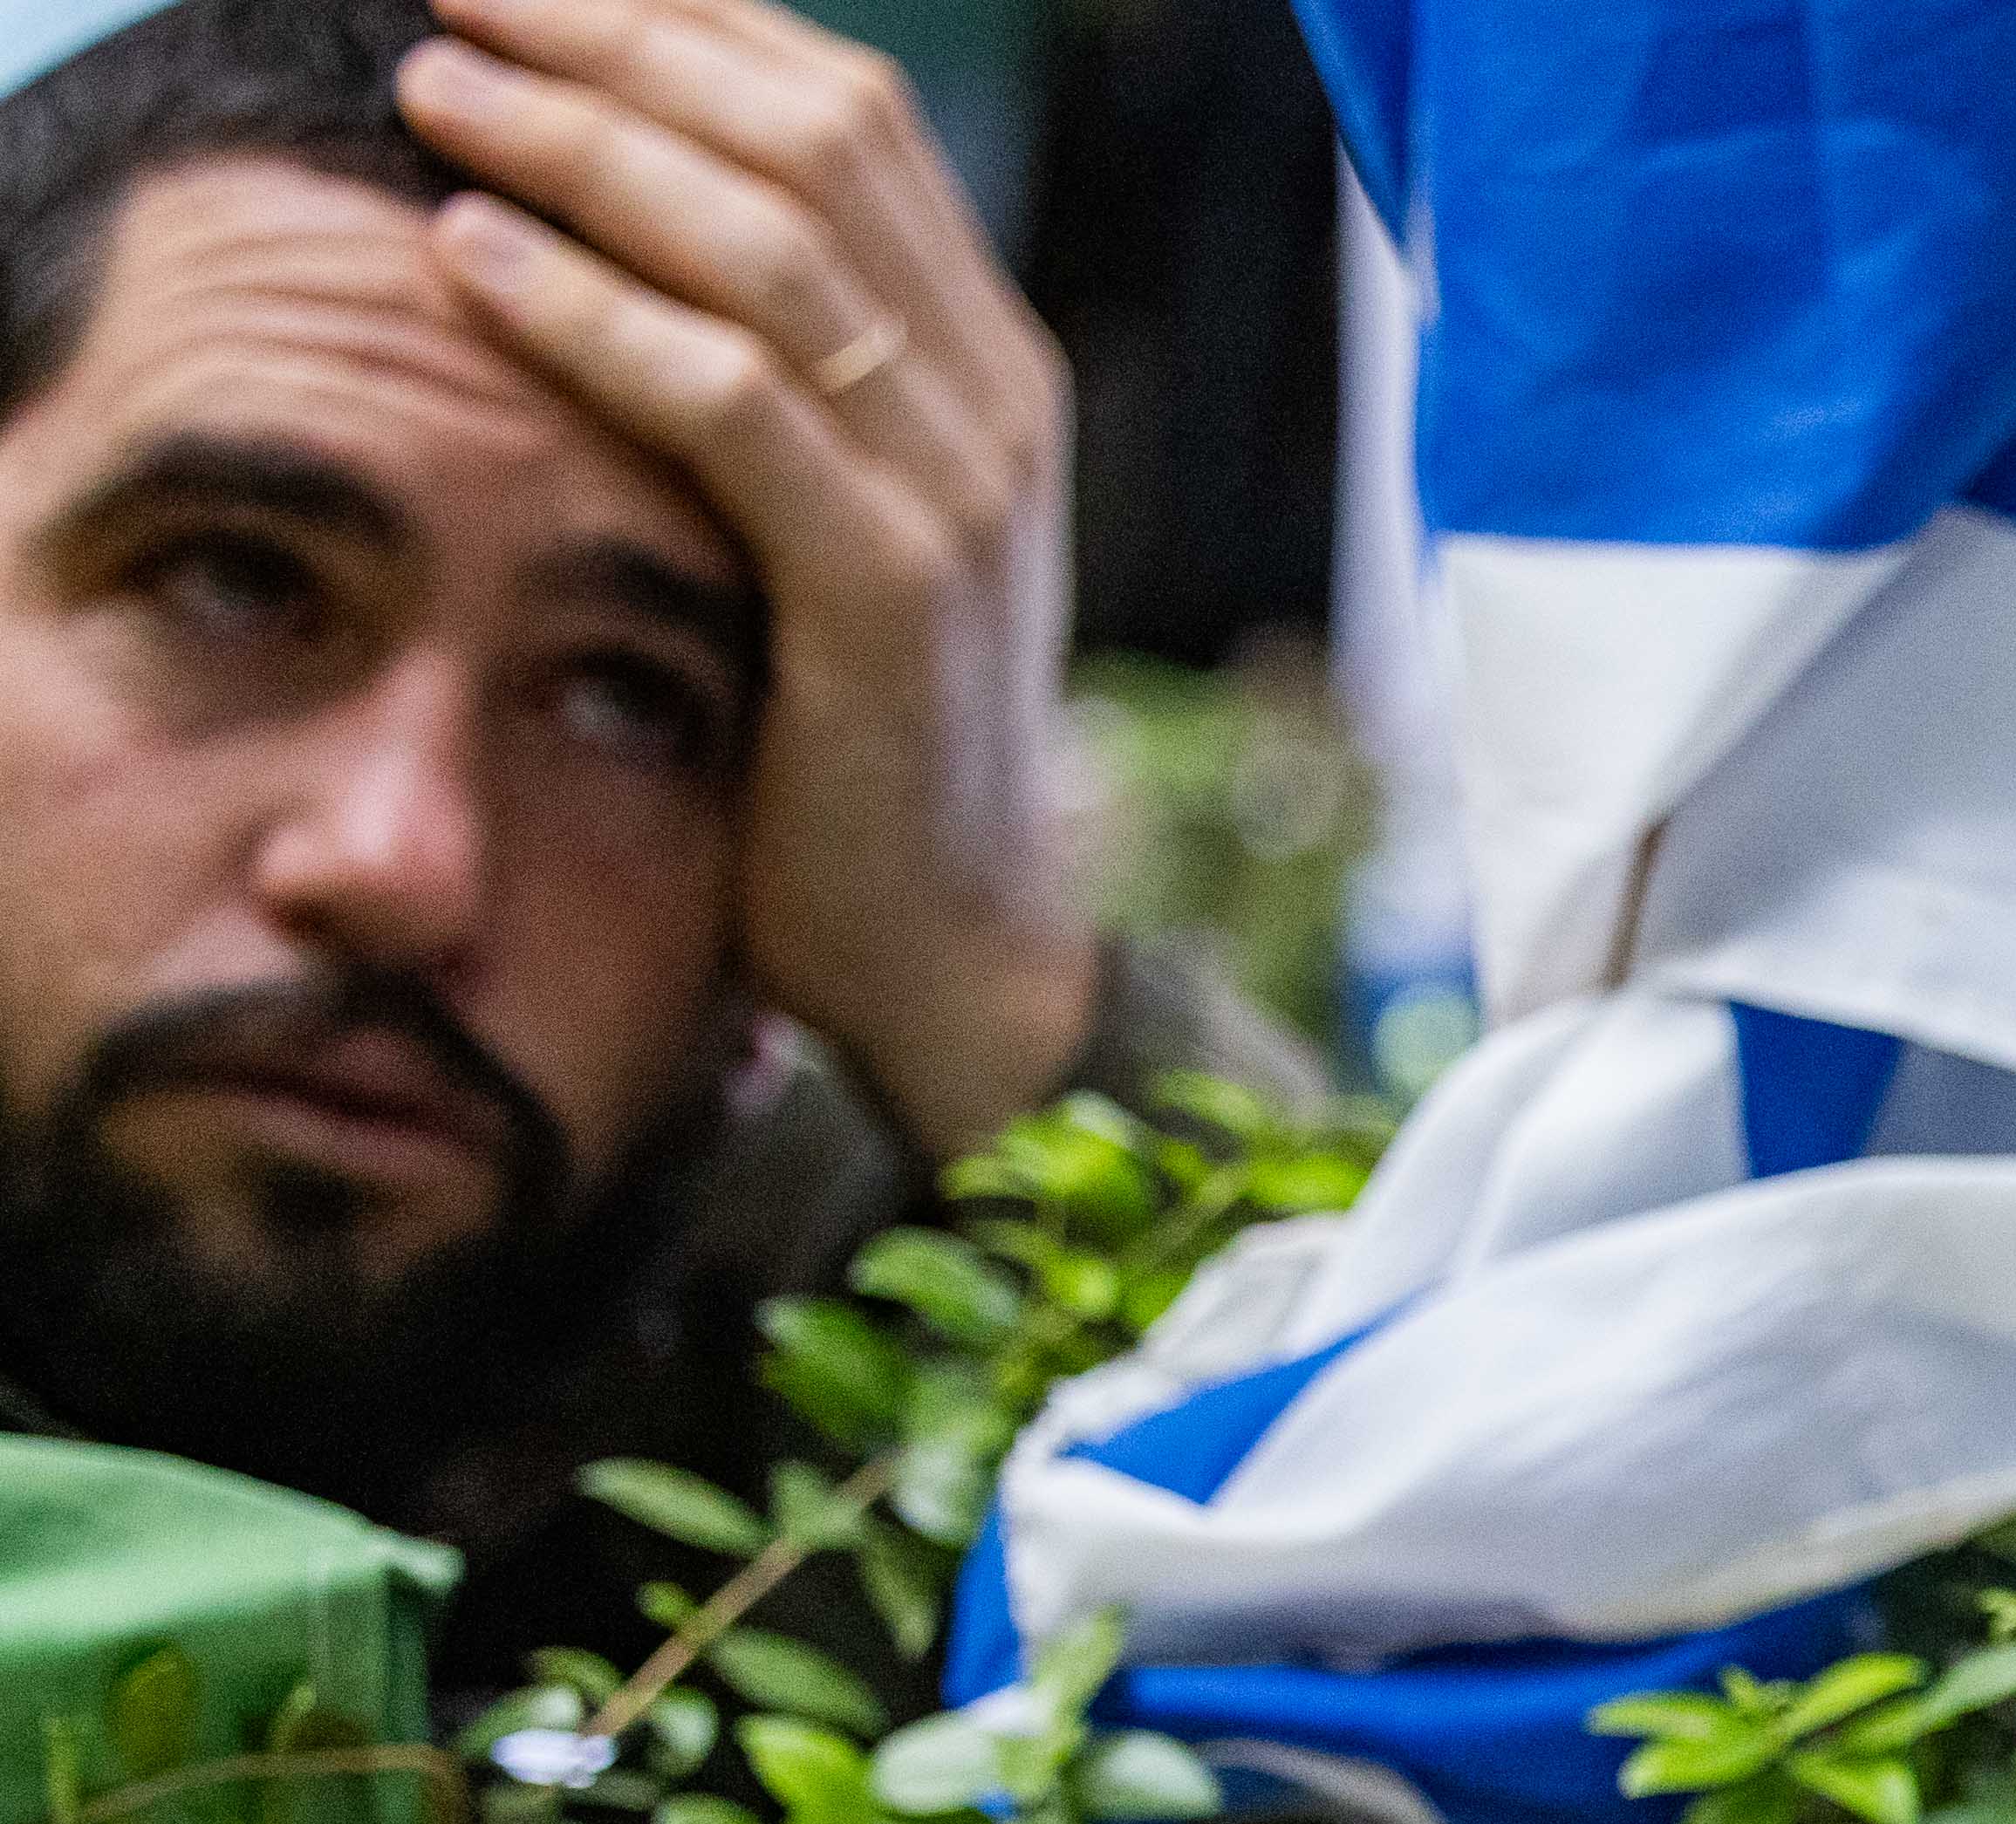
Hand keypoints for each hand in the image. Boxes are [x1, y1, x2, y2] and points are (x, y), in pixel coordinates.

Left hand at [395, 0, 1095, 1161]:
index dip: (689, 18)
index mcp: (990, 366)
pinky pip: (729, 401)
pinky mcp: (889, 594)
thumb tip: (625, 214)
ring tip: (432, 97)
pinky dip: (589, 312)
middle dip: (618, 40)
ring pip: (768, 243)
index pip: (851, 115)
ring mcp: (961, 495)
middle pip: (812, 137)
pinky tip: (473, 259)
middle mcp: (997, 404)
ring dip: (579, 146)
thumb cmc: (852, 742)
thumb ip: (783, 379)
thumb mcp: (837, 519)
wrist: (957, 951)